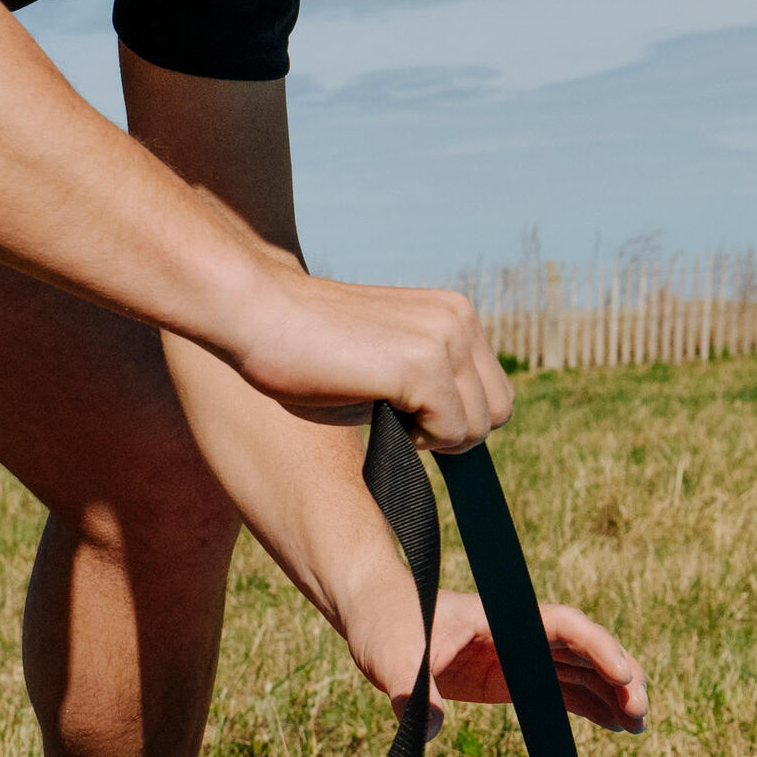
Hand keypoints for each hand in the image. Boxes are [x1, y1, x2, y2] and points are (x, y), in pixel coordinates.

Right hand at [230, 269, 514, 454]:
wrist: (257, 314)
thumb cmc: (308, 351)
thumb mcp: (388, 366)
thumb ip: (429, 387)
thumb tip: (463, 435)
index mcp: (454, 314)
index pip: (494, 394)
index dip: (455, 420)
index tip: (408, 417)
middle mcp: (459, 318)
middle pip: (498, 413)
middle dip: (454, 434)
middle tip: (400, 424)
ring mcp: (444, 339)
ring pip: (479, 427)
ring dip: (434, 439)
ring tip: (384, 413)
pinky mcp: (423, 365)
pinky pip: (452, 432)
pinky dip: (419, 442)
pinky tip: (379, 414)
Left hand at [337, 585, 648, 738]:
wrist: (370, 617)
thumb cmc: (383, 626)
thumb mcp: (394, 657)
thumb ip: (411, 691)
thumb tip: (429, 731)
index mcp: (502, 618)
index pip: (565, 626)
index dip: (600, 649)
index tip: (627, 677)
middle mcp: (517, 632)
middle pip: (584, 649)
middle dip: (619, 678)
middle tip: (641, 715)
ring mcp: (516, 654)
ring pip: (578, 670)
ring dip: (611, 694)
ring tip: (638, 727)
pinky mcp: (507, 677)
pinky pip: (558, 688)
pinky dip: (588, 704)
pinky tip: (613, 724)